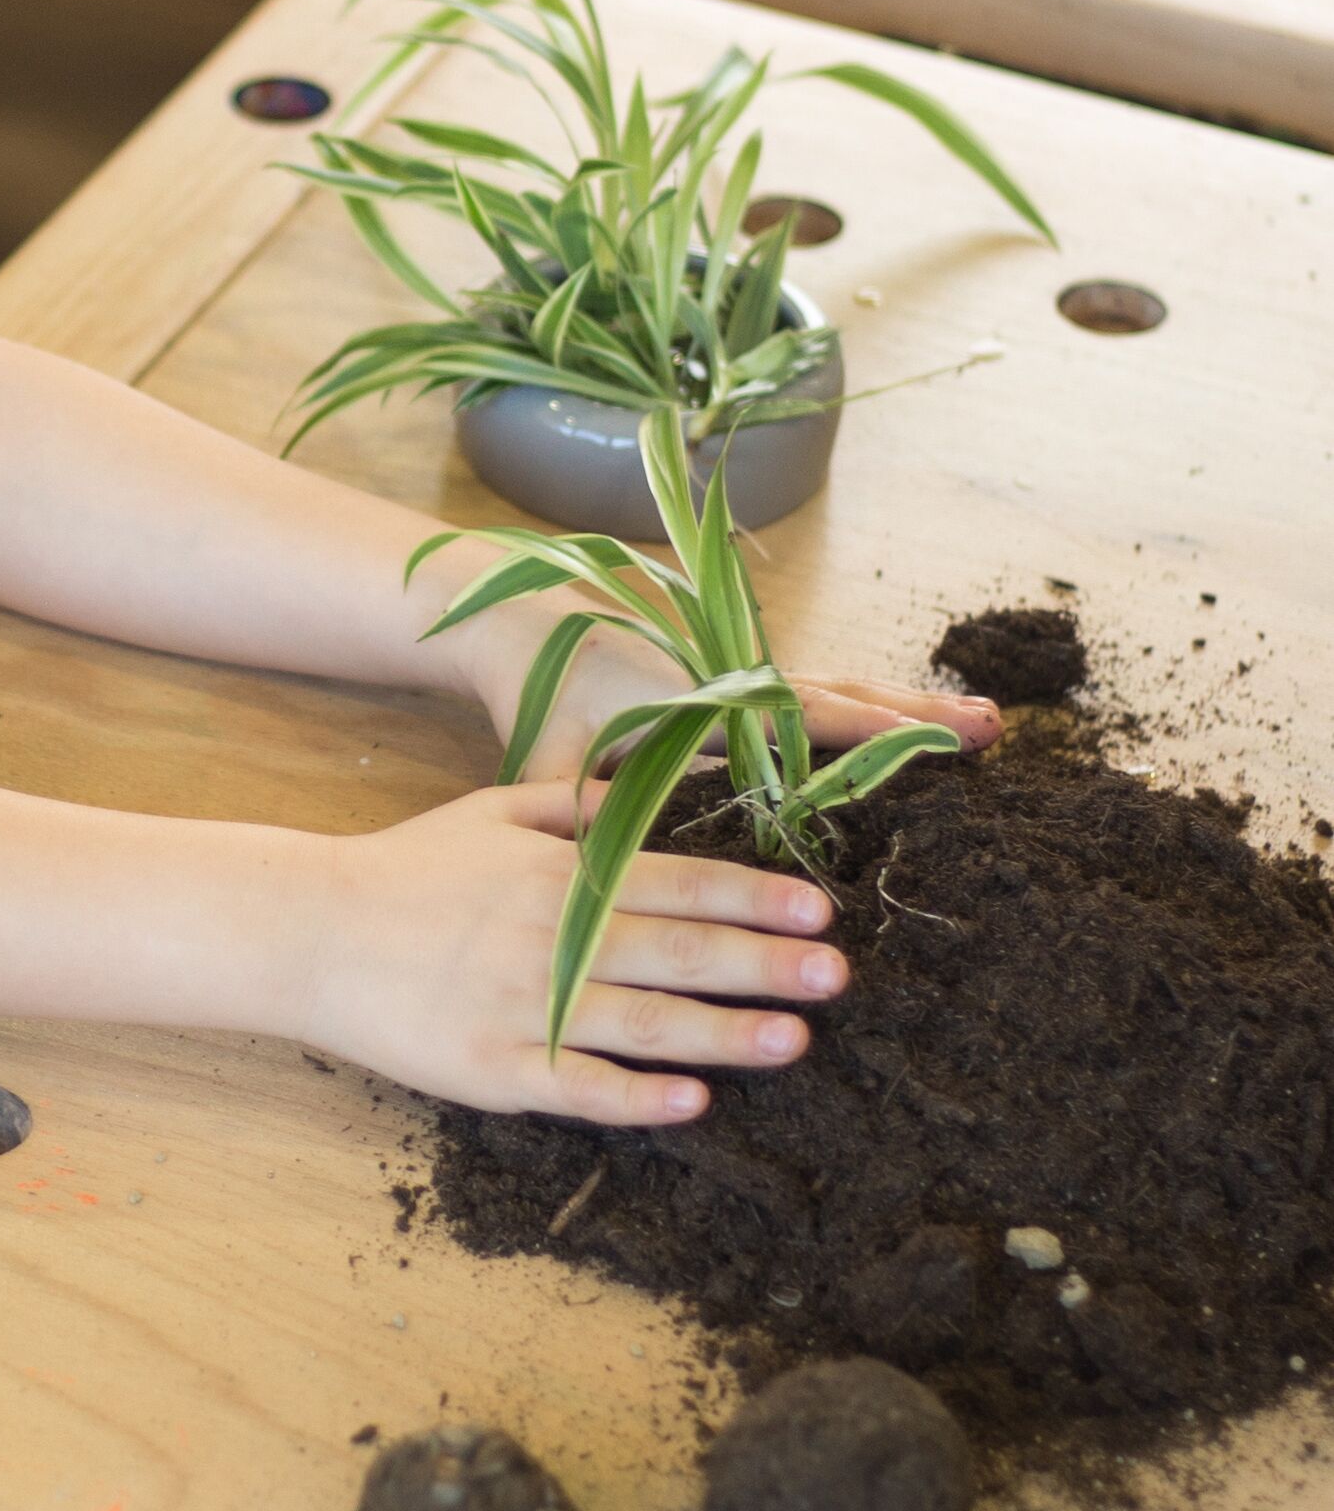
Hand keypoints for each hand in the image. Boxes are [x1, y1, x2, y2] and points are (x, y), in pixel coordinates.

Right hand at [301, 780, 846, 1126]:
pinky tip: (692, 1102)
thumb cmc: (404, 871)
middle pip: (680, 951)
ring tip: (796, 1038)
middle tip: (837, 974)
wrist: (311, 931)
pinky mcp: (496, 1069)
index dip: (754, 895)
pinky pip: (581, 1087)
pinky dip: (639, 1097)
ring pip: (647, 1023)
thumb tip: (639, 799)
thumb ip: (570, 806)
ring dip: (728, 1032)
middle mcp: (554, 938)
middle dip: (766, 962)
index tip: (819, 907)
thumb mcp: (488, 813)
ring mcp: (527, 1008)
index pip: (678, 882)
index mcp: (559, 875)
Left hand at [452, 595, 1002, 781]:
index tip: (942, 745)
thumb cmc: (537, 699)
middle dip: (918, 714)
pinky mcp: (732, 671)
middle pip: (843, 695)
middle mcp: (735, 682)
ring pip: (836, 686)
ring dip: (902, 704)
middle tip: (996, 727)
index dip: (871, 736)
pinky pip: (811, 686)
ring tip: (979, 722)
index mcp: (704, 703)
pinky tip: (903, 722)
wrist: (514, 620)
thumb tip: (609, 891)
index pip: (805, 721)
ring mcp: (739, 671)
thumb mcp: (559, 768)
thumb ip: (591, 825)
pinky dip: (860, 702)